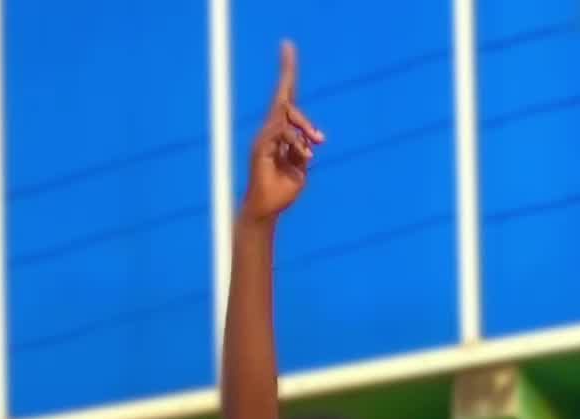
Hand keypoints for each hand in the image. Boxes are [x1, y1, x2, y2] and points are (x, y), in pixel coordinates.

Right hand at [242, 42, 323, 223]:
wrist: (267, 211)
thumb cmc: (282, 193)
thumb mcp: (299, 169)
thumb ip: (302, 150)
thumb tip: (308, 140)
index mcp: (278, 133)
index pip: (284, 98)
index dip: (286, 72)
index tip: (287, 46)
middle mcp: (268, 131)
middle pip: (284, 101)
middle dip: (300, 105)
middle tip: (318, 138)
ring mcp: (262, 138)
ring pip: (284, 115)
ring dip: (304, 130)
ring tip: (313, 149)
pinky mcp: (260, 147)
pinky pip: (281, 132)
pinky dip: (296, 142)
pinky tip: (306, 156)